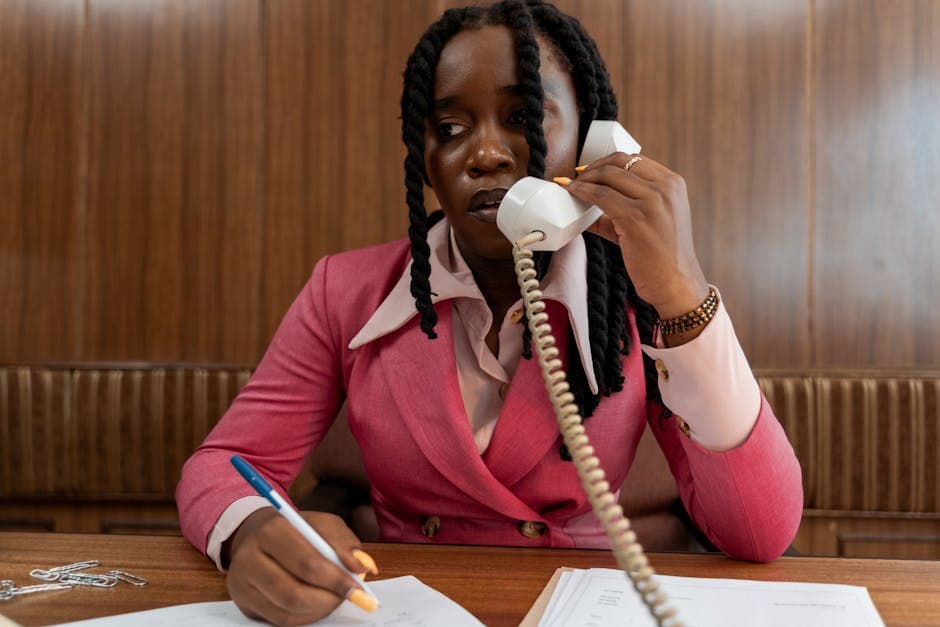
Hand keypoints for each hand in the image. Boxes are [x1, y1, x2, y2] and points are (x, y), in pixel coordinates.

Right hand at [226, 508, 375, 625]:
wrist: (257, 534)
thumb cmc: (296, 529)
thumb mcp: (322, 524)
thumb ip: (344, 543)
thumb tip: (363, 568)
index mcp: (271, 530)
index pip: (306, 562)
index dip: (335, 579)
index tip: (358, 587)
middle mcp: (250, 557)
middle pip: (293, 592)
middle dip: (329, 599)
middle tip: (350, 597)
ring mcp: (242, 583)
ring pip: (286, 610)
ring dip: (319, 609)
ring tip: (335, 598)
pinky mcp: (243, 602)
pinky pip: (279, 620)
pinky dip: (305, 617)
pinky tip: (318, 605)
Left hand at [560, 153, 708, 320]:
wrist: (676, 283)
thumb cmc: (662, 257)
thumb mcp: (651, 220)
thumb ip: (626, 206)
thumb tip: (588, 200)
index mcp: (673, 183)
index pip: (634, 159)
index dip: (606, 162)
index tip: (589, 171)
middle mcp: (666, 187)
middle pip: (620, 162)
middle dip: (593, 168)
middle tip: (577, 179)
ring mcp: (652, 201)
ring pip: (607, 176)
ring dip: (584, 179)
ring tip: (572, 188)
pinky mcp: (636, 217)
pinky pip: (600, 196)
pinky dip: (582, 192)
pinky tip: (573, 194)